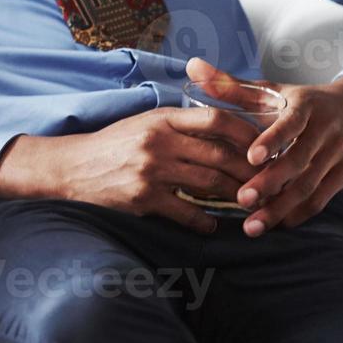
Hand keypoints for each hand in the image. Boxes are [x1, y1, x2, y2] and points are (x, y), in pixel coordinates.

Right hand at [0, 104, 263, 234]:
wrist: (71, 167)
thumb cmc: (113, 144)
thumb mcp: (145, 122)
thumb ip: (180, 124)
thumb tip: (225, 127)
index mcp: (162, 118)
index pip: (216, 118)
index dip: (246, 131)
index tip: (265, 144)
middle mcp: (159, 142)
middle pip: (220, 154)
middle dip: (251, 170)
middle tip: (270, 181)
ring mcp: (152, 171)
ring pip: (209, 184)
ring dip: (235, 196)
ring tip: (250, 203)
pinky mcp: (143, 199)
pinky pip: (186, 212)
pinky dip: (205, 221)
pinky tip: (214, 224)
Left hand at [182, 58, 342, 237]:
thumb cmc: (303, 102)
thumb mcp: (272, 91)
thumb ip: (231, 85)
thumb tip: (192, 67)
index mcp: (306, 106)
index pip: (292, 123)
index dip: (273, 139)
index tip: (251, 157)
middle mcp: (327, 129)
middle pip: (299, 160)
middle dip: (270, 182)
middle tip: (242, 199)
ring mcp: (340, 152)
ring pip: (310, 185)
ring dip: (281, 207)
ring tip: (252, 224)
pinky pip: (322, 198)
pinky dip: (298, 213)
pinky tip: (276, 223)